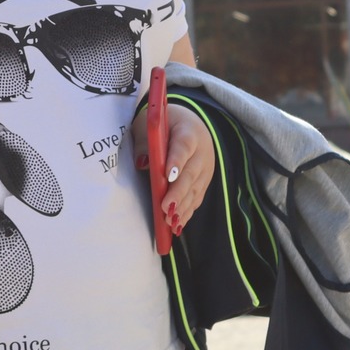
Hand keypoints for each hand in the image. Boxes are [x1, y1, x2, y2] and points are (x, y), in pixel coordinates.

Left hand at [130, 99, 215, 236]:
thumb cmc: (164, 125)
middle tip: (165, 208)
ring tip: (169, 221)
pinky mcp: (205, 181)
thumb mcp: (150, 125)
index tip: (167, 176)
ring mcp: (206, 167)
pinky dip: (187, 212)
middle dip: (178, 192)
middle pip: (190, 173)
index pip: (183, 145)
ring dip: (182, 206)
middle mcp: (202, 151)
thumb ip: (144, 142)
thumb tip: (143, 164)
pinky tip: (176, 225)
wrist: (189, 125)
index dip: (176, 161)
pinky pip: (197, 198)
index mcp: (188, 131)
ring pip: (195, 189)